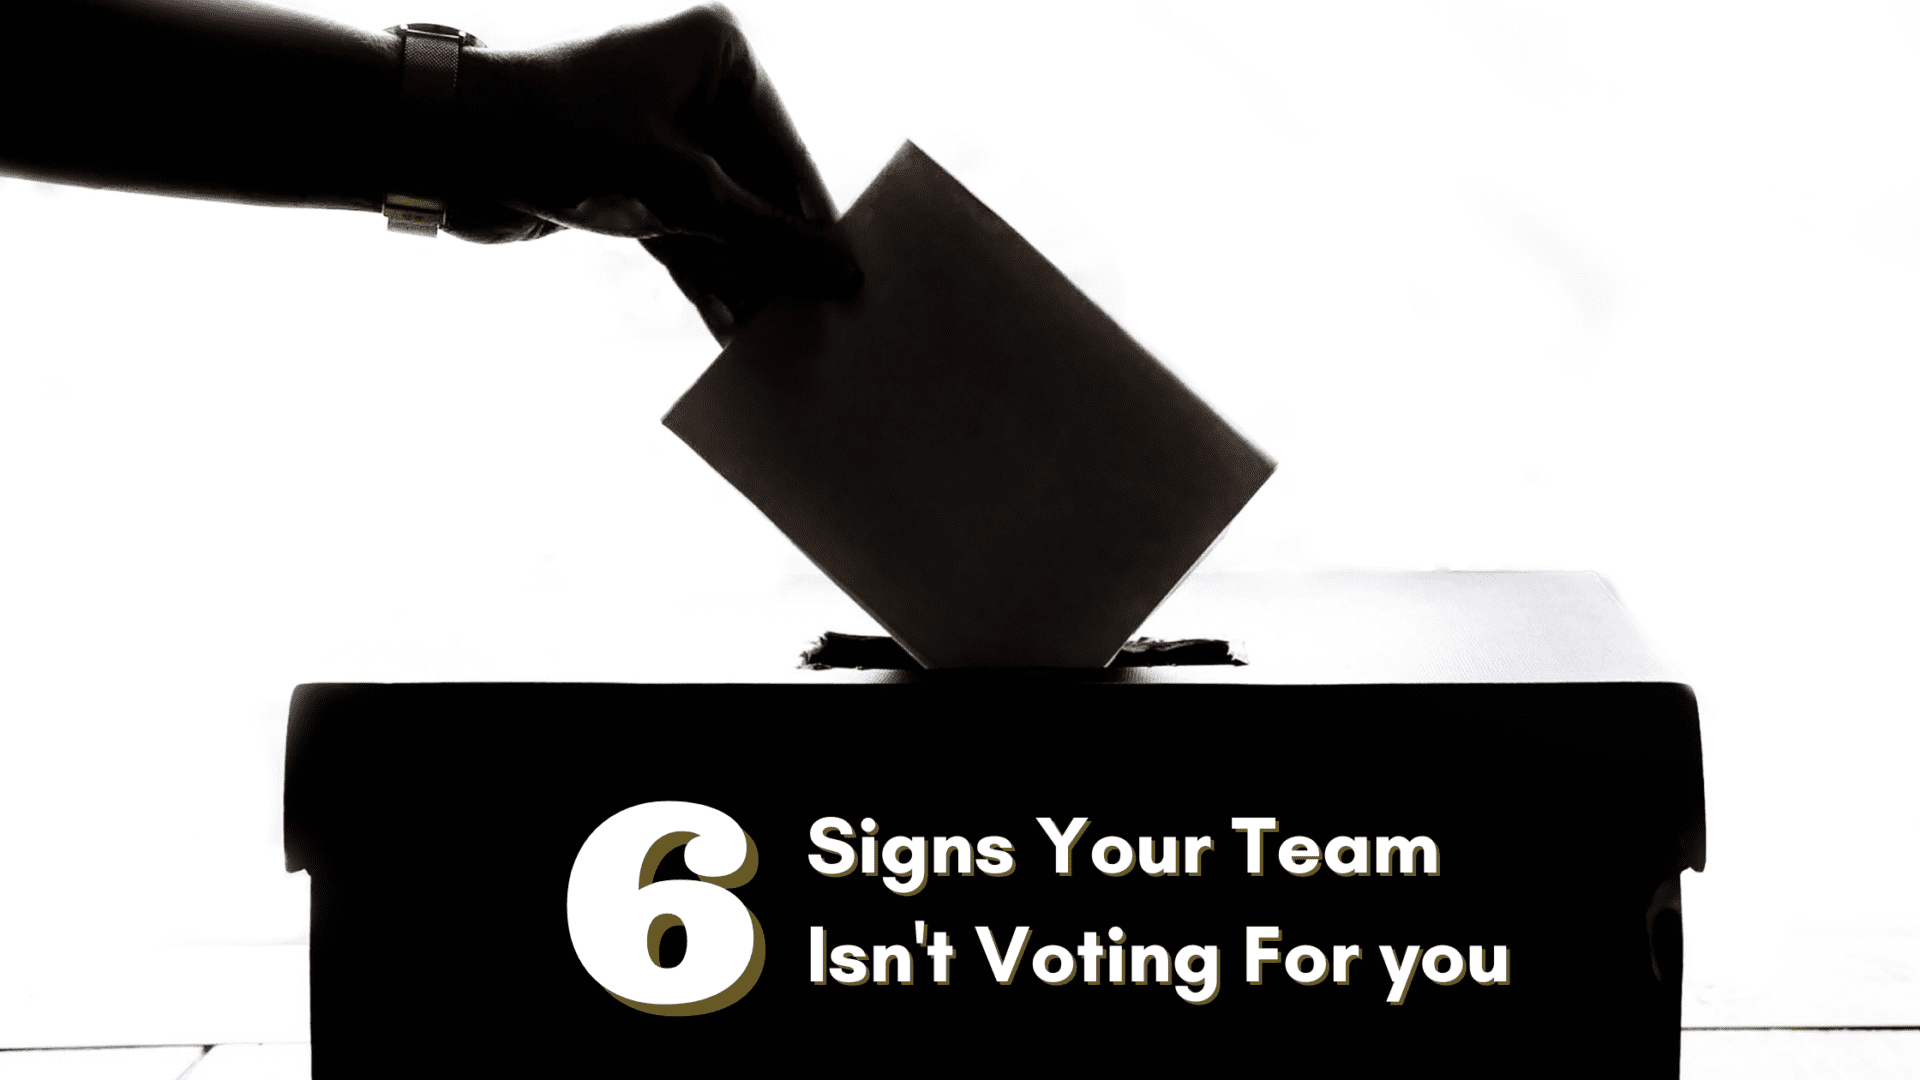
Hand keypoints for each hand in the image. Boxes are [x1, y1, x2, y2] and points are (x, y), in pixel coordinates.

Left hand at [448, 6, 860, 344]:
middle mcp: (696, 89)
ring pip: (725, 222)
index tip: (852, 286)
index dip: (817, 225)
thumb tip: (842, 275)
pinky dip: (706, 281)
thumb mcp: (681, 192)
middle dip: (781, 260)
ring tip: (783, 340)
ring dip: (746, 280)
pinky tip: (734, 331)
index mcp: (720, 55)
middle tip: (822, 324)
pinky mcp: (633, 186)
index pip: (790, 152)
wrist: (443, 146)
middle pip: (761, 191)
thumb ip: (767, 238)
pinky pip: (688, 240)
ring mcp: (664, 141)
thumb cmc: (563, 135)